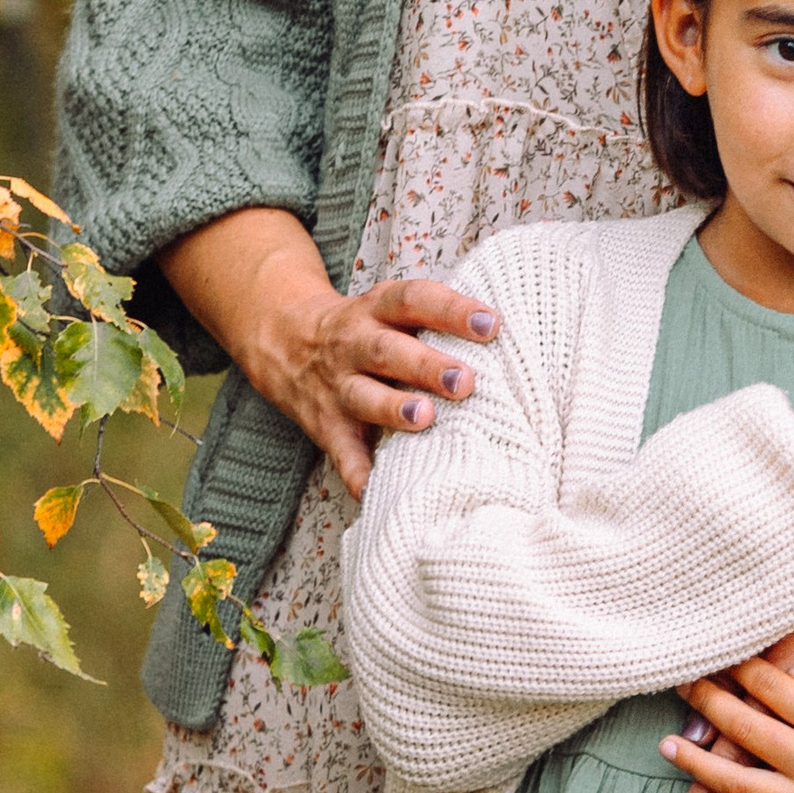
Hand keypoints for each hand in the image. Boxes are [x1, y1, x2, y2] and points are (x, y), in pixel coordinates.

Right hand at [160, 206, 496, 497]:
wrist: (284, 339)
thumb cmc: (365, 327)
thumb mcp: (390, 308)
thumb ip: (436, 317)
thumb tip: (508, 335)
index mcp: (377, 309)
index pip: (415, 300)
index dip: (452, 310)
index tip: (491, 323)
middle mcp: (354, 344)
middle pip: (388, 351)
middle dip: (426, 366)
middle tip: (466, 382)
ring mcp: (337, 385)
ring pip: (363, 396)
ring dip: (393, 408)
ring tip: (425, 418)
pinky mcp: (325, 424)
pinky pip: (341, 452)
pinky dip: (358, 474)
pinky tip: (378, 492)